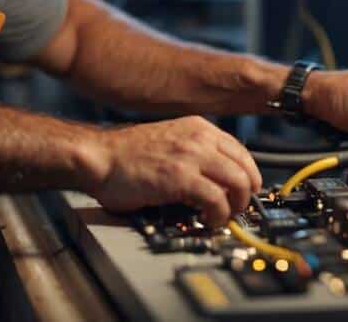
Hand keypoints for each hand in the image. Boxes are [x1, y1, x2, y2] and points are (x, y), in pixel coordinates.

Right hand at [88, 116, 261, 227]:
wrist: (100, 157)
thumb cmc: (126, 155)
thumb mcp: (170, 140)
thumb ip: (194, 151)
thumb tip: (217, 176)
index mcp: (198, 128)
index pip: (241, 151)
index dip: (248, 176)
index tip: (245, 192)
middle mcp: (199, 138)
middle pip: (245, 167)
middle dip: (246, 194)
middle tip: (235, 209)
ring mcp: (191, 156)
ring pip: (238, 182)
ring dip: (235, 206)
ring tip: (222, 216)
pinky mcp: (181, 178)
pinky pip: (217, 199)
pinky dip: (218, 214)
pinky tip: (207, 220)